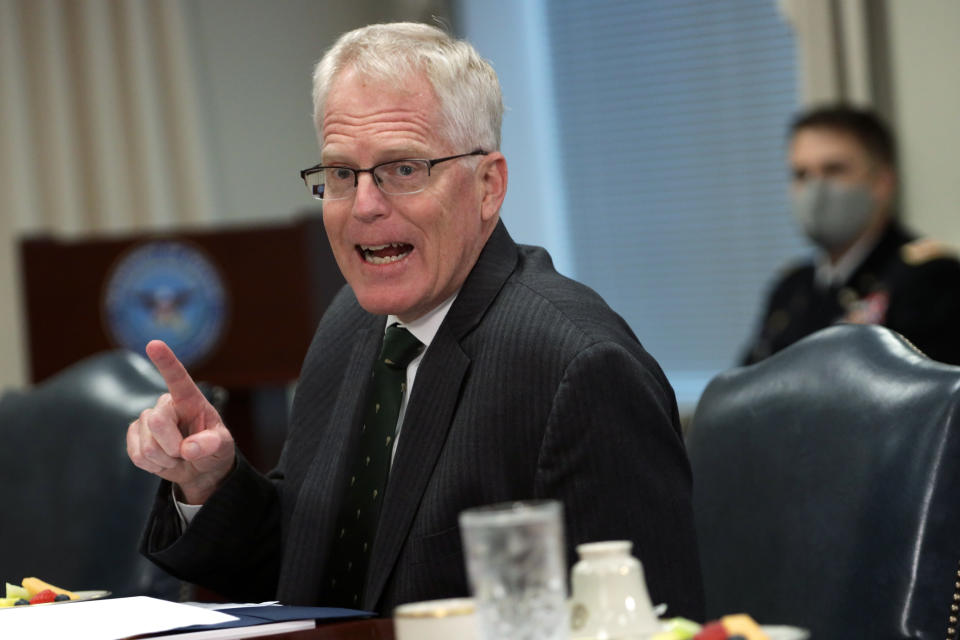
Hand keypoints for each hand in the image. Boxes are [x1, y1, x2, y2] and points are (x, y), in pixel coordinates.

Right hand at [127, 340, 234, 503]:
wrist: (199, 468)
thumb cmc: (213, 449)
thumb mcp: (222, 447)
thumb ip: (211, 444)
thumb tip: (189, 448)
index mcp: (190, 400)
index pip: (178, 378)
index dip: (166, 361)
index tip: (154, 343)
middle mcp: (166, 405)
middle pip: (158, 422)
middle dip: (173, 446)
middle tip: (187, 452)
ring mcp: (147, 419)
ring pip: (147, 446)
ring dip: (166, 459)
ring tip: (177, 456)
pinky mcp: (134, 435)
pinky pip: (137, 456)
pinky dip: (154, 466)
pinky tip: (164, 460)